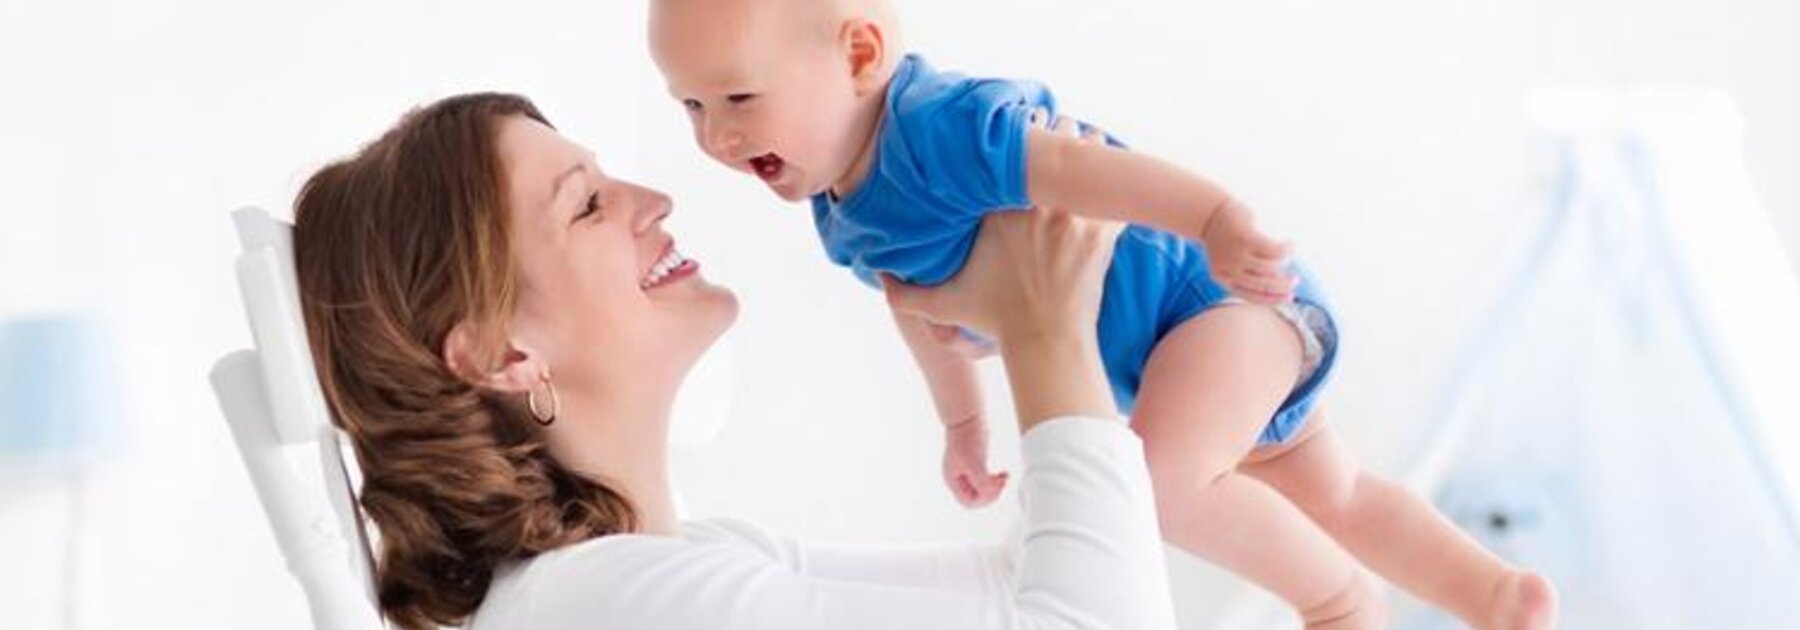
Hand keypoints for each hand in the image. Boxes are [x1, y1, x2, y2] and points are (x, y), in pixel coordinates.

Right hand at [914, 109, 1098, 361]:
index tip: (1013, 143)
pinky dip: (1112, 185)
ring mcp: (1074, 213)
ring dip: (1084, 157)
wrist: (1045, 343)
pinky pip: (1117, 188)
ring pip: (1089, 153)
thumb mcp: (944, 305)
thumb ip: (905, 292)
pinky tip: (1105, 190)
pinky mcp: (1104, 230)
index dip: (1013, 137)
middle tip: (1046, 154)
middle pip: (1051, 138)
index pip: (1006, 145)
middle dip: (1050, 140)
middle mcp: (1036, 200)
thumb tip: (877, 275)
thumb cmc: (995, 321)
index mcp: (996, 205)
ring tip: (1076, 169)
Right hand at [942, 415, 1007, 507]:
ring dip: (995, 487)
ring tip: (1004, 478)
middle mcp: (958, 479)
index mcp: (953, 481)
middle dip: (991, 493)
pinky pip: (986, 480)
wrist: (968, 417)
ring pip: (982, 489)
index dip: (984, 499)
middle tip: (1002, 482)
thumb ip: (982, 482)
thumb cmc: (967, 438)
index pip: (968, 502)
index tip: (995, 487)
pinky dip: (995, 479)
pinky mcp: (975, 464)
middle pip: (976, 498)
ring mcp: (966, 472)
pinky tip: (1003, 473)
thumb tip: (990, 493)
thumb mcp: (975, 462)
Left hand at [1200, 200, 1296, 302]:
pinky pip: (1275, 250)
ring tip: (1289, 255)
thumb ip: (1248, 271)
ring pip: (1271, 268)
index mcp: (1223, 278)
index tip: (1290, 297)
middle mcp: (1228, 270)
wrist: (1208, 211)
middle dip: (1284, 286)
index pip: (1251, 296)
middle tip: (1295, 280)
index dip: (1274, 299)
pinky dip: (1287, 248)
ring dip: (1286, 264)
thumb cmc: (1225, 236)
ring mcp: (1236, 255)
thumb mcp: (1231, 258)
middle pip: (1264, 285)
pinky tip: (1291, 244)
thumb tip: (1278, 281)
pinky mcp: (1246, 239)